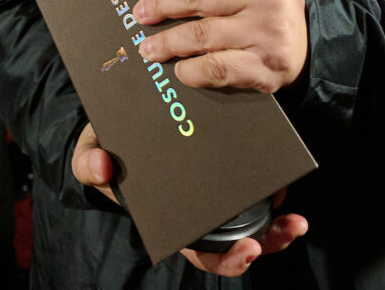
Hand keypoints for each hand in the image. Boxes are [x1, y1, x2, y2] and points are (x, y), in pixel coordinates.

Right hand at [71, 122, 307, 274]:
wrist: (116, 125)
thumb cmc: (105, 149)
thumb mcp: (90, 156)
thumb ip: (89, 164)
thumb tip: (102, 168)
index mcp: (171, 219)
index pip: (202, 251)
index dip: (227, 258)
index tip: (250, 250)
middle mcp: (196, 212)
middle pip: (236, 241)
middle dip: (267, 242)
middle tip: (288, 230)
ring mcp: (213, 192)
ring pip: (252, 220)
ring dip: (278, 225)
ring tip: (296, 219)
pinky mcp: (224, 168)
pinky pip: (252, 184)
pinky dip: (271, 189)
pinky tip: (283, 181)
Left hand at [133, 0, 306, 93]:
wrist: (315, 38)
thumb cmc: (271, 2)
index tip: (148, 2)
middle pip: (197, 0)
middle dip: (162, 9)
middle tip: (140, 19)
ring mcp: (266, 35)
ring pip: (203, 36)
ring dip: (170, 44)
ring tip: (151, 50)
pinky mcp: (265, 68)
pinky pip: (218, 69)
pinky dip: (193, 72)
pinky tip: (182, 71)